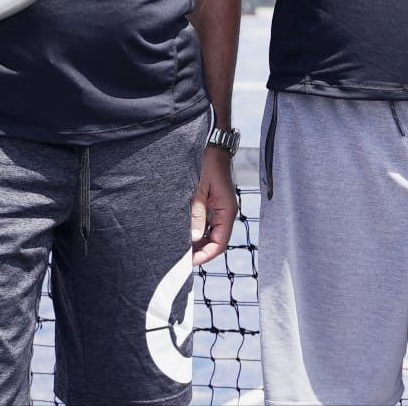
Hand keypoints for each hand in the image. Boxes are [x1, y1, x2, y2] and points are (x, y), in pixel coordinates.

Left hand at [189, 146, 238, 265]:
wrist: (212, 145)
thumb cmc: (207, 163)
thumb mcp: (198, 189)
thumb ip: (197, 214)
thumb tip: (194, 238)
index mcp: (227, 210)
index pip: (220, 242)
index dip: (205, 255)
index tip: (189, 262)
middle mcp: (225, 212)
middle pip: (216, 241)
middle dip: (201, 252)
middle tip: (181, 259)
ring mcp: (220, 208)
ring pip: (212, 233)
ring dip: (199, 243)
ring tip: (181, 249)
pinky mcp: (213, 204)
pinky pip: (208, 224)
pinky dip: (198, 232)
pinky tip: (185, 234)